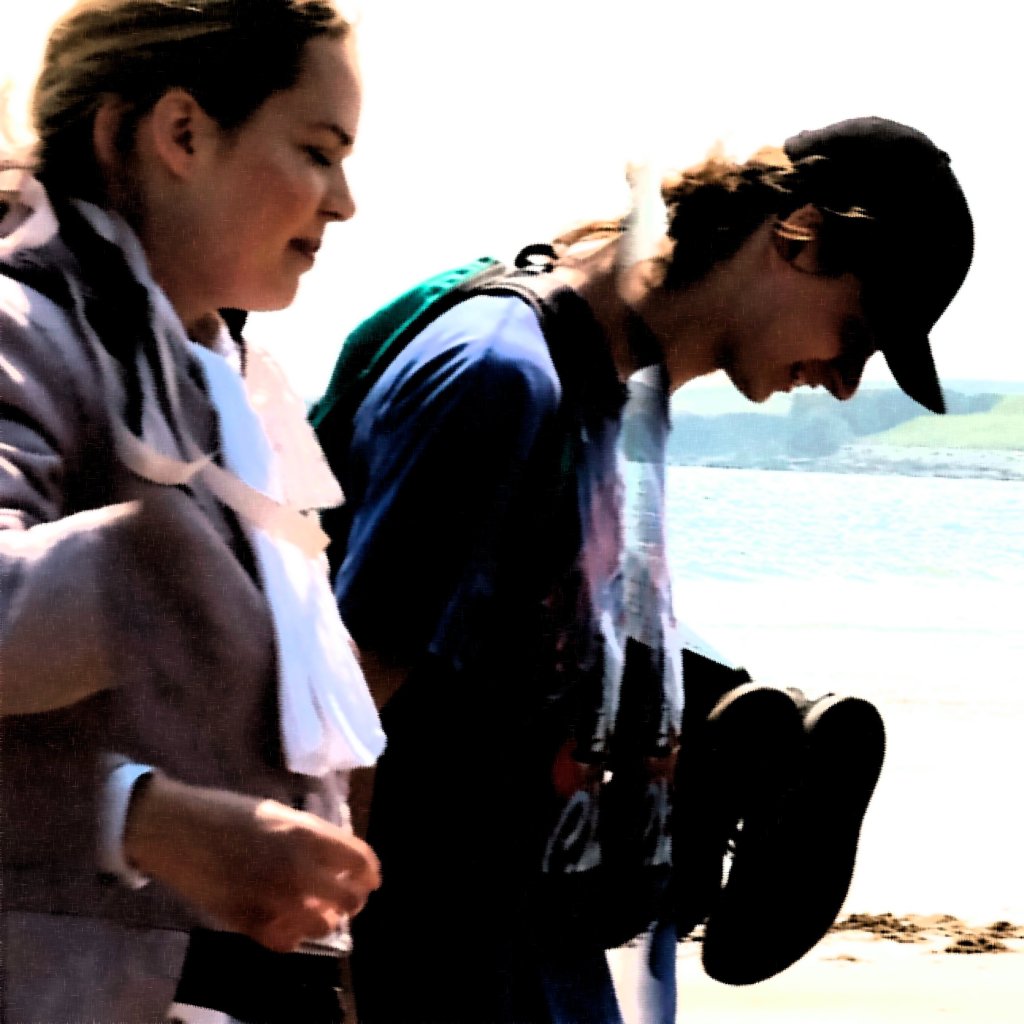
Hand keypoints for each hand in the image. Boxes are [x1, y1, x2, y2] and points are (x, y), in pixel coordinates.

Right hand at [124, 774, 380, 951]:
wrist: (177, 829)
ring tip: (321, 912)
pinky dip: (294, 935)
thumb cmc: (227, 812)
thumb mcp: (278, 812)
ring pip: (322, 925)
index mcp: (306, 834)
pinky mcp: (247, 922)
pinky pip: (286, 941)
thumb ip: (310, 835)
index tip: (370, 879)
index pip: (358, 860)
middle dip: (353, 899)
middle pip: (348, 898)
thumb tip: (336, 858)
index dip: (370, 872)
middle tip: (348, 898)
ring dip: (326, 919)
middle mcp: (296, 869)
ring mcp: (273, 899)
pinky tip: (291, 924)